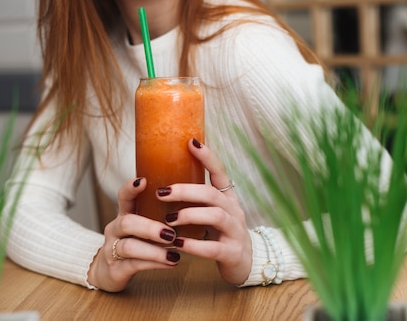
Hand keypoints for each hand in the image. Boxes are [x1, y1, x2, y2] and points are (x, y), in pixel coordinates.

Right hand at [87, 177, 182, 291]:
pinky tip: (171, 262)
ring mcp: (112, 250)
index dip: (131, 188)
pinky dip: (154, 264)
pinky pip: (134, 265)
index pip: (123, 197)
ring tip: (174, 251)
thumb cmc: (136, 243)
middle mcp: (115, 229)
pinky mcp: (115, 270)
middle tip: (171, 233)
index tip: (143, 181)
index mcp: (124, 214)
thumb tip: (194, 199)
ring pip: (129, 247)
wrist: (110, 273)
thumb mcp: (143, 224)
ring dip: (154, 250)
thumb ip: (159, 213)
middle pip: (126, 223)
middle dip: (149, 227)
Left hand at [161, 138, 251, 284]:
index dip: (207, 157)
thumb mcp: (213, 212)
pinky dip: (194, 246)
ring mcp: (236, 232)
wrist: (245, 263)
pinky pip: (214, 248)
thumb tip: (165, 181)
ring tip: (169, 220)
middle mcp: (234, 211)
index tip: (191, 142)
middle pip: (212, 194)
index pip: (220, 172)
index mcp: (228, 198)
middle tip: (161, 192)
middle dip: (185, 191)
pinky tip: (178, 244)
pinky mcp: (232, 253)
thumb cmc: (221, 234)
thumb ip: (197, 199)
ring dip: (189, 215)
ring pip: (215, 216)